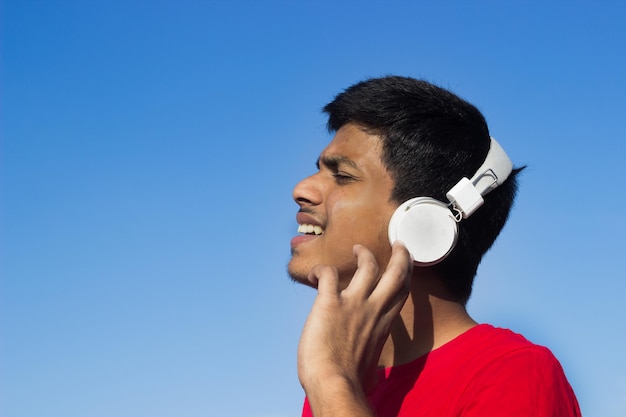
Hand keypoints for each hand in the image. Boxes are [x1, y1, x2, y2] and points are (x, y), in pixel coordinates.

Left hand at [297, 242, 412, 414]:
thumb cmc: (351, 384)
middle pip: (397, 272)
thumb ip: (372, 364)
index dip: (405, 273)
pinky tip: (313, 275)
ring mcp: (354, 303)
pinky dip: (320, 269)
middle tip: (398, 244)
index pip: (401, 291)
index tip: (403, 263)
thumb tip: (373, 381)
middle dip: (400, 255)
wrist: (335, 385)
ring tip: (356, 249)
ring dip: (363, 253)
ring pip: (368, 265)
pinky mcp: (330, 302)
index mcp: (384, 324)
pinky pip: (327, 273)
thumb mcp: (372, 371)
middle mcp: (374, 309)